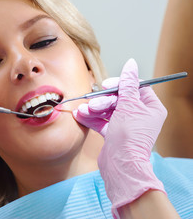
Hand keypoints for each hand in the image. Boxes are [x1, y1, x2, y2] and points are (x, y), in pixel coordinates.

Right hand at [73, 59, 166, 217]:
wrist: (120, 166)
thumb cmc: (129, 136)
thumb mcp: (128, 105)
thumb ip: (127, 84)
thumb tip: (131, 63)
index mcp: (150, 108)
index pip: (136, 87)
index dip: (120, 85)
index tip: (106, 85)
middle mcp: (139, 116)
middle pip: (119, 99)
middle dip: (103, 101)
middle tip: (93, 104)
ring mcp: (125, 125)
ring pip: (108, 110)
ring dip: (94, 109)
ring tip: (83, 111)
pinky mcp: (113, 134)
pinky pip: (101, 121)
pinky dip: (91, 118)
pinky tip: (80, 115)